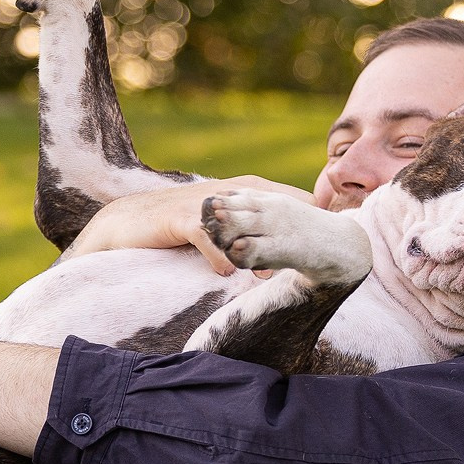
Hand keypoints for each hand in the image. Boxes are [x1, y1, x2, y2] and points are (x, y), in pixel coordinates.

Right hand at [65, 176, 314, 275]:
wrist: (128, 221)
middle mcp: (230, 193)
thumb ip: (251, 231)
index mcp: (244, 189)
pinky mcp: (181, 220)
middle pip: (274, 207)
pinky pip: (206, 238)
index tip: (335, 241)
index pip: (290, 197)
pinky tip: (226, 274)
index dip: (312, 218)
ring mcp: (207, 206)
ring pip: (243, 224)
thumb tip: (284, 255)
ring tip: (271, 272)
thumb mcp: (222, 224)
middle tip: (317, 255)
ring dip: (258, 248)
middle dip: (295, 231)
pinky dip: (218, 256)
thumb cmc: (179, 224)